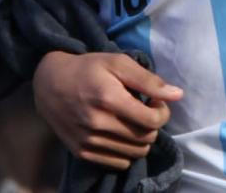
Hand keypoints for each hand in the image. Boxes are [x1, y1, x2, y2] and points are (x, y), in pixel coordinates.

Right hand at [33, 51, 182, 170]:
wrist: (48, 83)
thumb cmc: (86, 69)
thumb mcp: (116, 63)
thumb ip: (148, 79)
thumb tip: (178, 95)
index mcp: (109, 99)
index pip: (153, 120)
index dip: (162, 111)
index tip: (153, 100)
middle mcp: (98, 124)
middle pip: (146, 139)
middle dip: (151, 124)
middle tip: (142, 109)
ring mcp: (89, 141)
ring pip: (135, 153)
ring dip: (140, 138)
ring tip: (130, 121)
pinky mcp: (82, 152)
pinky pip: (119, 163)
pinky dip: (125, 151)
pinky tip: (118, 133)